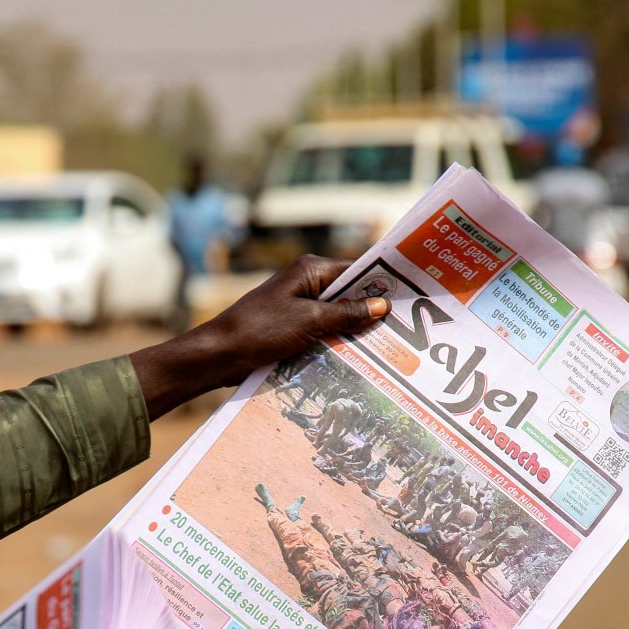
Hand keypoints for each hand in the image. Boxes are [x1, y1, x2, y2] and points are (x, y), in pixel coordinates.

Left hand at [128, 256, 389, 419]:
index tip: (409, 300)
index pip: (357, 272)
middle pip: (350, 296)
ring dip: (354, 332)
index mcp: (310, 270)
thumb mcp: (310, 321)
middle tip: (405, 330)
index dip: (381, 285)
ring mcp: (299, 307)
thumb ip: (347, 314)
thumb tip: (382, 305)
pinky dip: (337, 343)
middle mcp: (306, 284)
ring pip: (338, 317)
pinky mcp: (292, 329)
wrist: (220, 355)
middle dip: (372, 312)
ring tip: (388, 348)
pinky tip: (358, 359)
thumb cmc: (261, 331)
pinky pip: (323, 333)